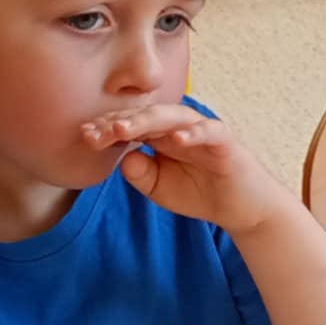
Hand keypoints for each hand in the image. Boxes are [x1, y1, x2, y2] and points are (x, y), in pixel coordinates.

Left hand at [83, 105, 287, 236]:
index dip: (107, 129)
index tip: (85, 137)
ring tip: (124, 130)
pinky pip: (209, 131)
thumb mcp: (159, 188)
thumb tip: (124, 158)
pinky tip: (177, 139)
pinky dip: (194, 133)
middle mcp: (178, 127)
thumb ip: (140, 174)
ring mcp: (202, 131)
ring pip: (172, 116)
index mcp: (160, 135)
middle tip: (95, 132)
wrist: (240, 208)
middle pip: (145, 116)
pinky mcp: (225, 141)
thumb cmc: (200, 192)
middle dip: (119, 122)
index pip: (130, 125)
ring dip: (147, 121)